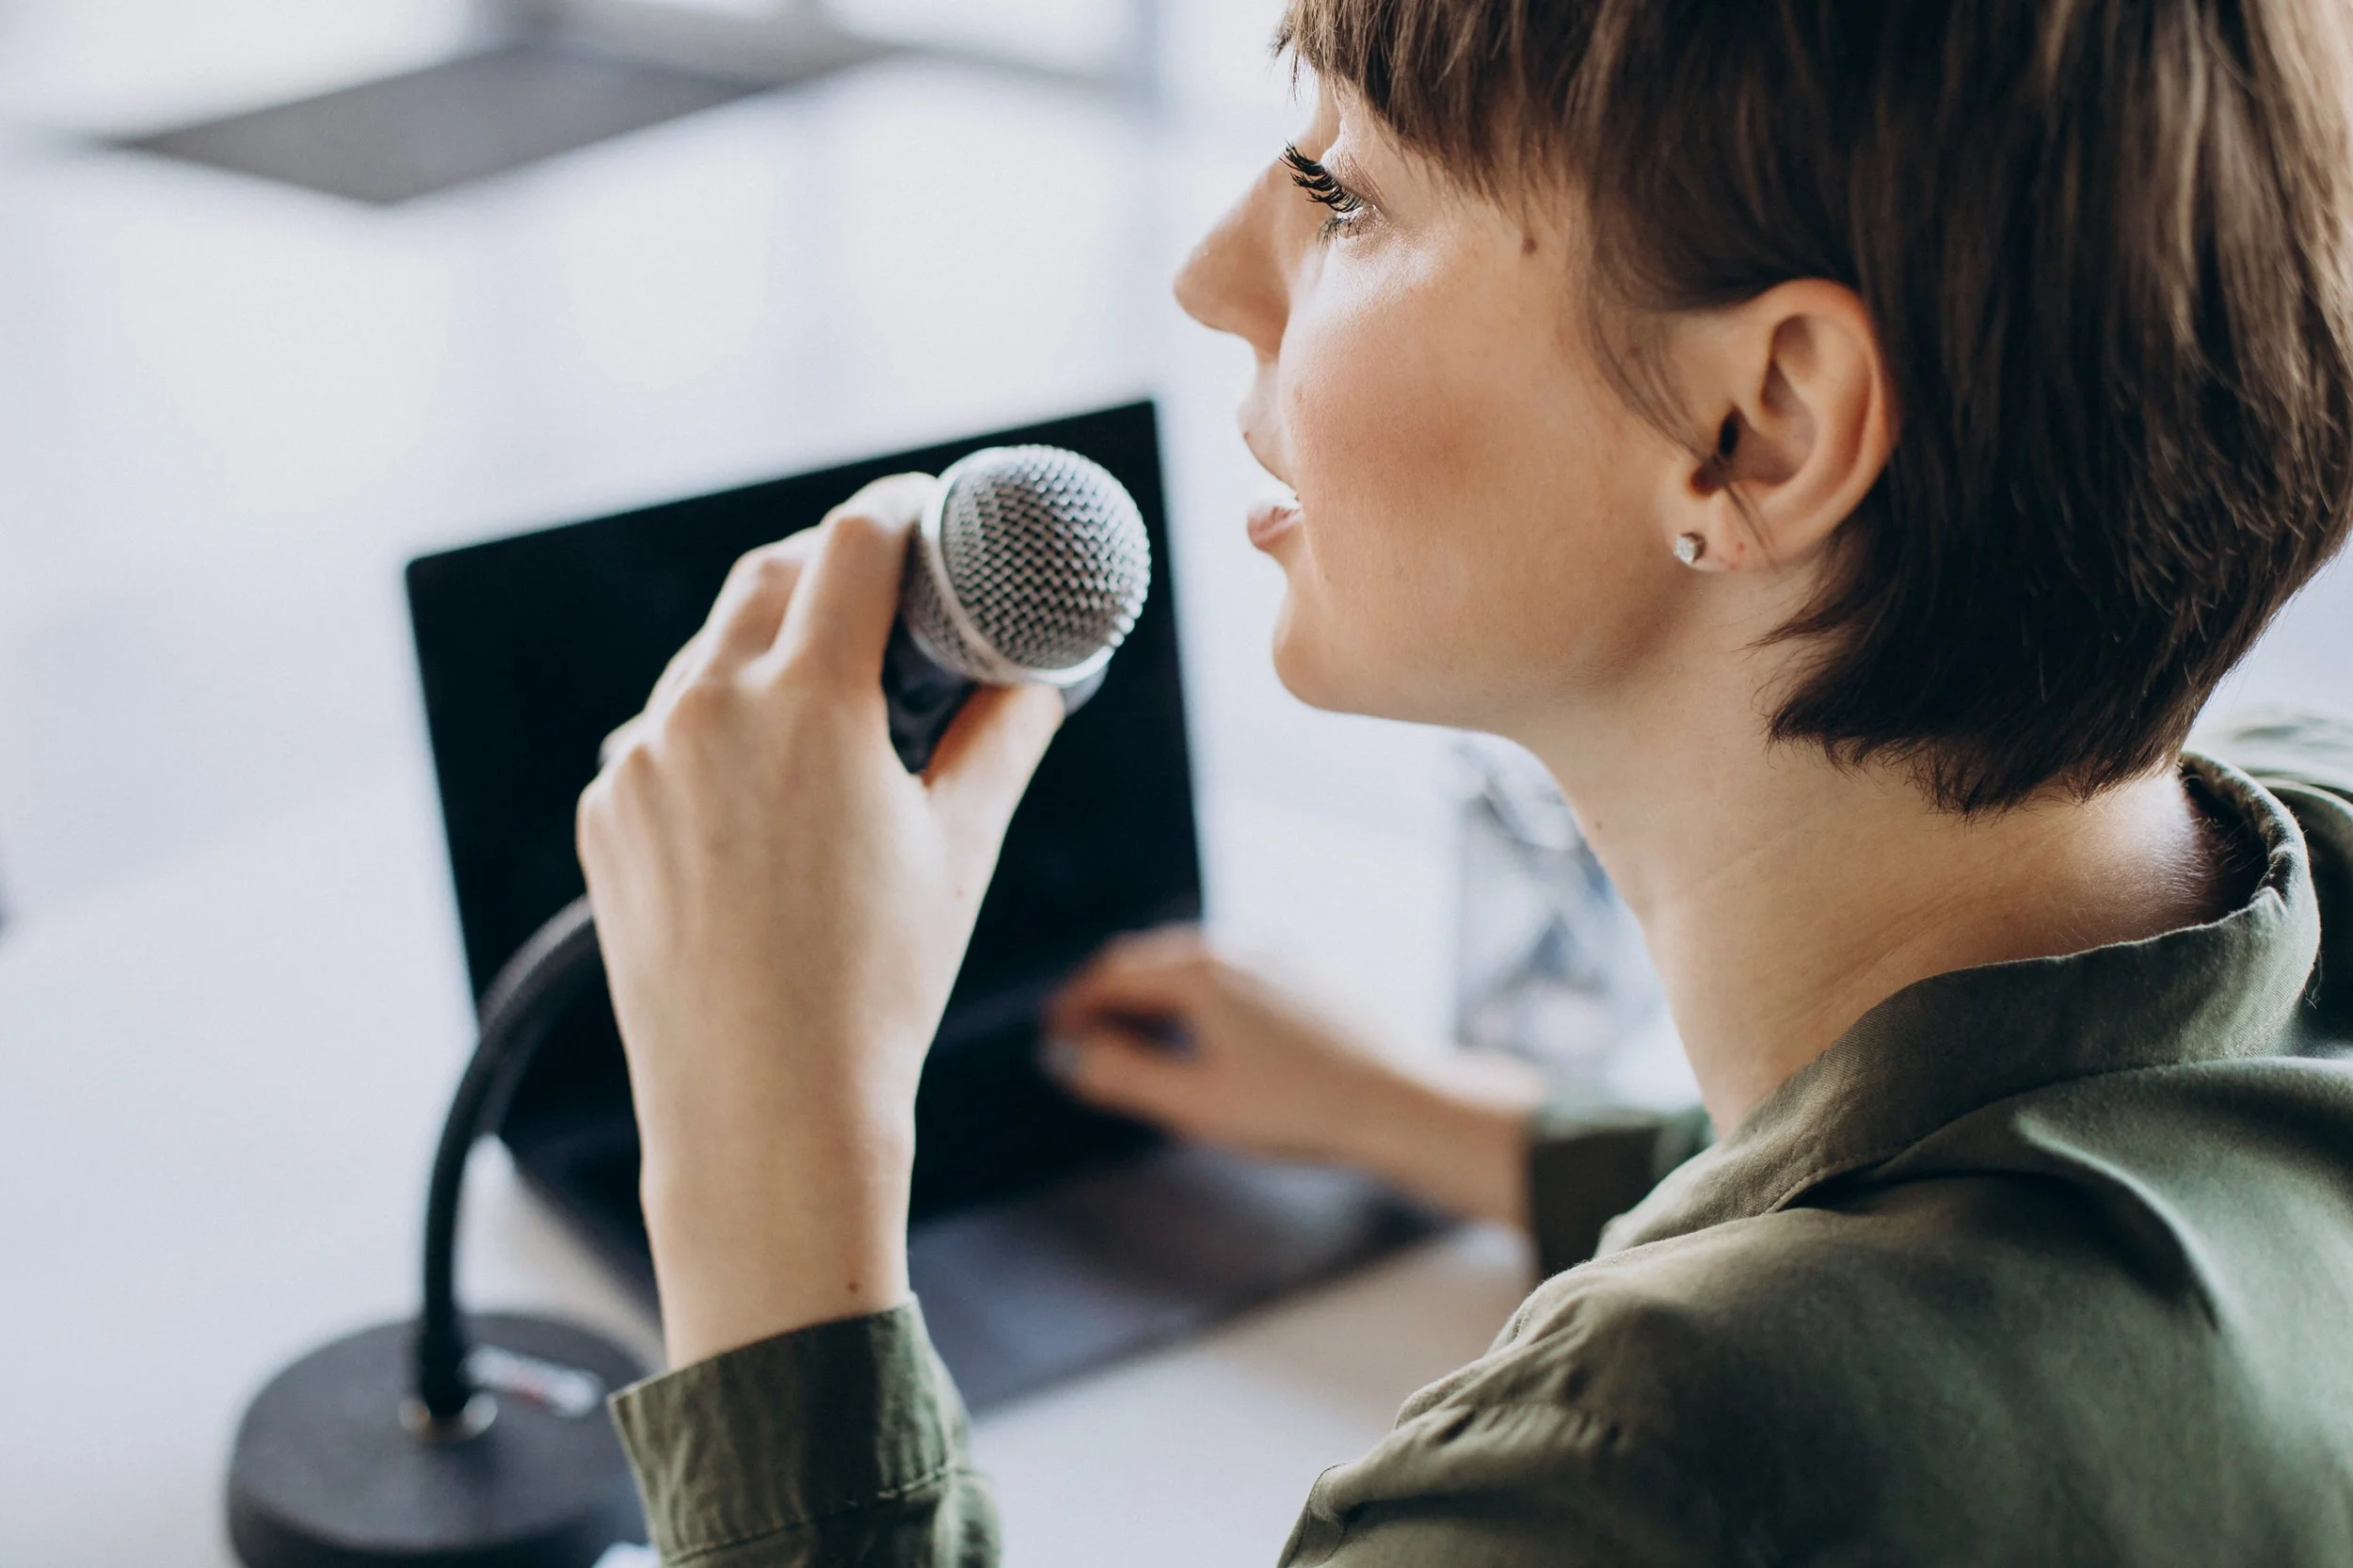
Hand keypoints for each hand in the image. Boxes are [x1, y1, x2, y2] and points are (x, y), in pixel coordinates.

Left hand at [576, 475, 1063, 1365]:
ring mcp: (640, 763)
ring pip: (707, 656)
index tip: (925, 514)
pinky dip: (713, 728)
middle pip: (768, 576)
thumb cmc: (877, 987)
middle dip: (830, 568)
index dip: (899, 511)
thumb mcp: (960, 847)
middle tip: (885, 595)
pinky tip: (760, 787)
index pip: (851, 541)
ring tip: (827, 702)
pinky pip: (662, 733)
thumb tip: (1037, 680)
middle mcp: (704, 711)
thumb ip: (1005, 739)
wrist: (764, 1112)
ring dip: (766, 649)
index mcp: (805, 702)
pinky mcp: (606, 815)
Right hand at [1044, 928, 1545, 1224]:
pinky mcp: (1310, 974)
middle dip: (1110, 992)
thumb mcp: (1194, 1104)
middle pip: (1152, 958)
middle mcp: (1236, 949)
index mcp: (1200, 974)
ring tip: (1140, 1033)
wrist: (1399, 1101)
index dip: (1074, 1003)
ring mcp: (1278, 957)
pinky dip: (1199, 992)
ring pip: (1196, 961)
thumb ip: (1122, 1076)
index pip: (1114, 975)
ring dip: (1155, 991)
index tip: (1053, 1031)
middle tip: (1085, 1030)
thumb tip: (1066, 1055)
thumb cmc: (1296, 1109)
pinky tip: (1209, 1032)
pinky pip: (1235, 971)